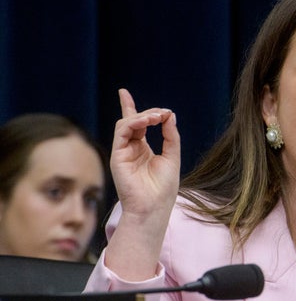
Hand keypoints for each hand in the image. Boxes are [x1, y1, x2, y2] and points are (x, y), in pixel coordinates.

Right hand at [110, 88, 180, 222]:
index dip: (130, 107)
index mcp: (142, 150)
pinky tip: (147, 122)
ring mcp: (122, 152)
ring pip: (126, 124)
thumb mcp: (172, 156)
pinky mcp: (117, 156)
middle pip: (132, 121)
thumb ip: (170, 135)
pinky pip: (121, 131)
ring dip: (142, 116)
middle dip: (148, 113)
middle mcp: (130, 149)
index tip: (123, 92)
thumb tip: (170, 115)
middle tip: (163, 113)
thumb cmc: (163, 188)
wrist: (154, 207)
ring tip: (157, 116)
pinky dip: (133, 122)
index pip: (135, 124)